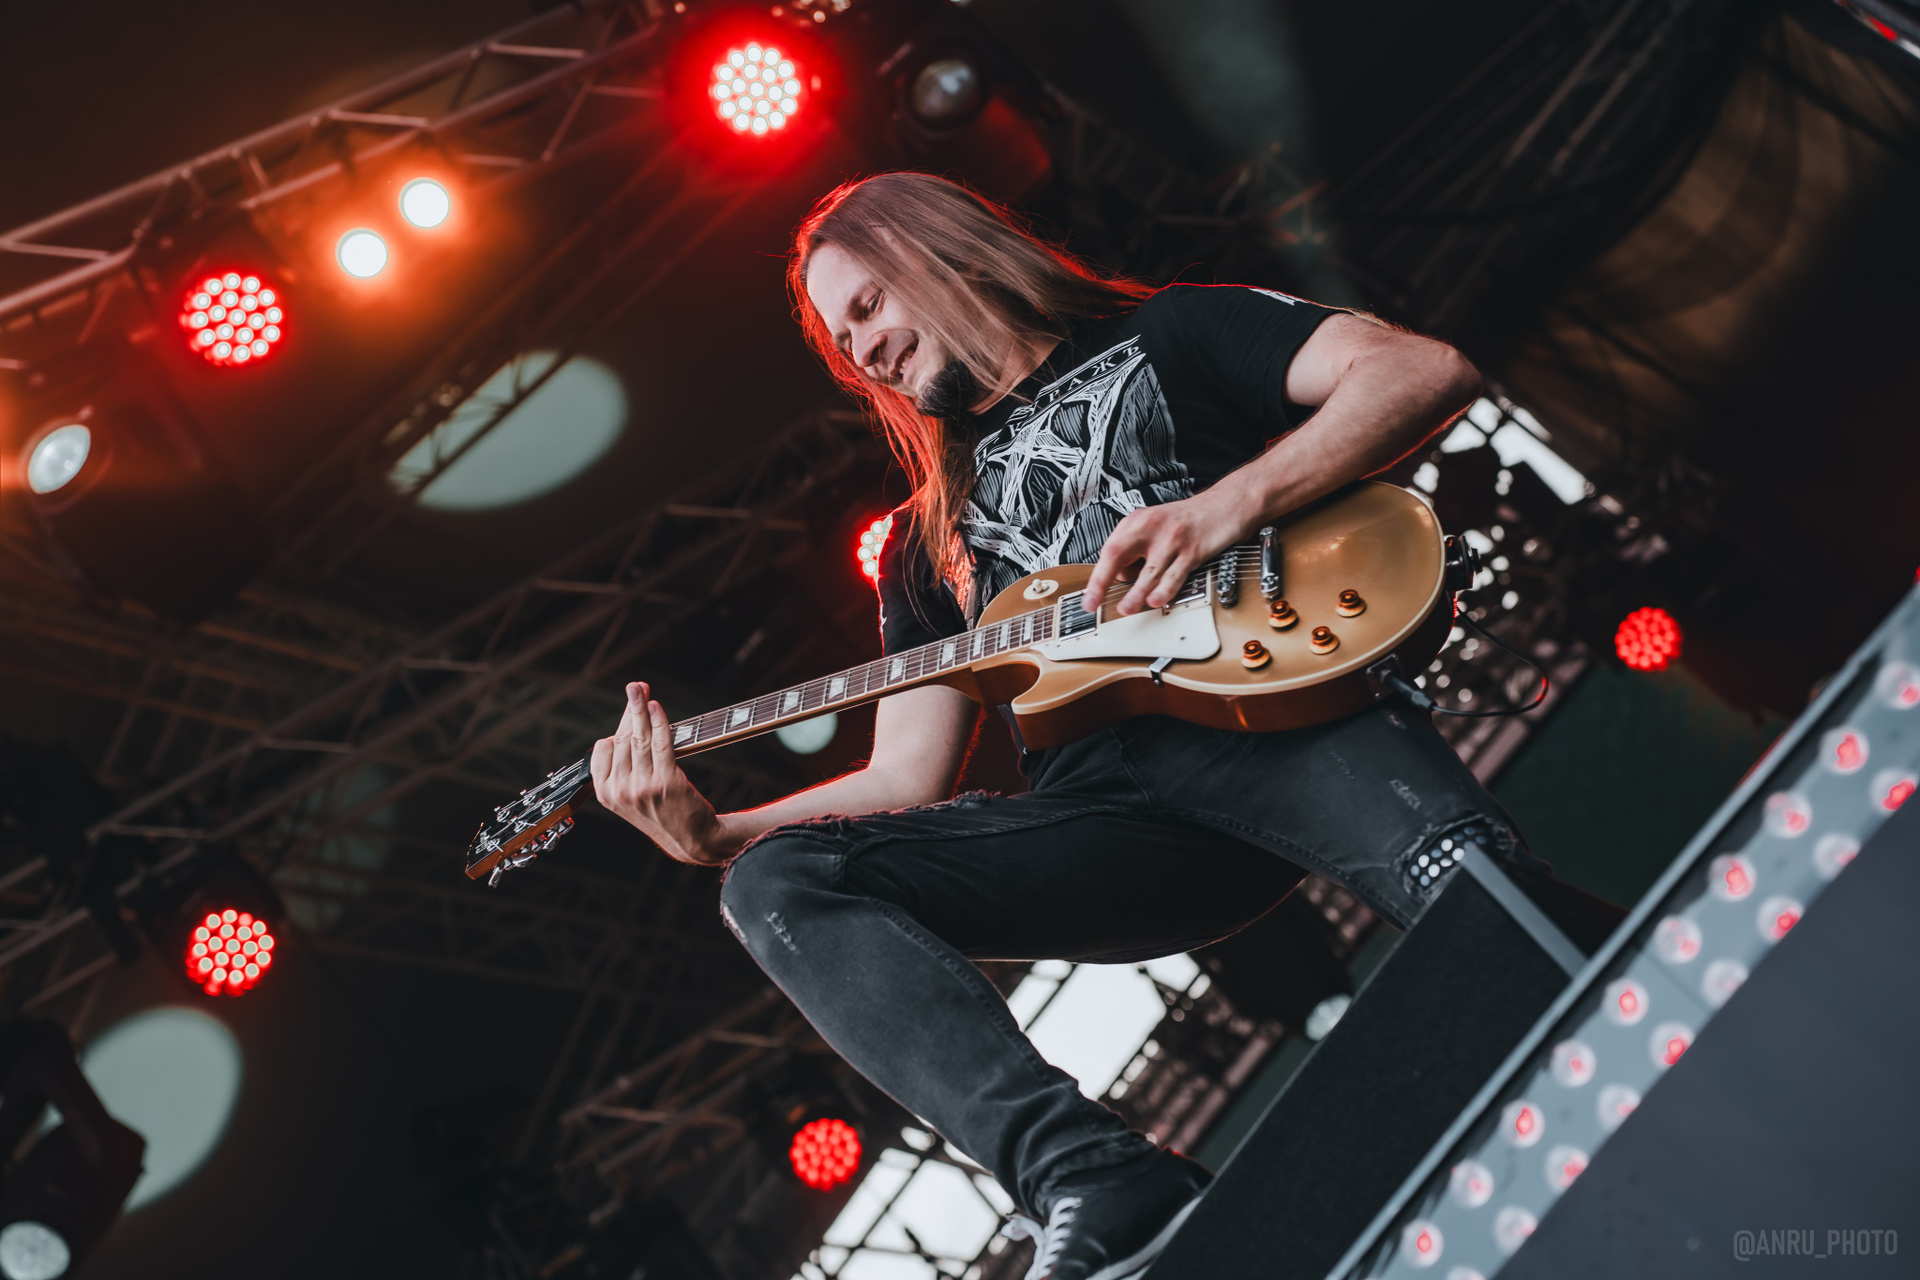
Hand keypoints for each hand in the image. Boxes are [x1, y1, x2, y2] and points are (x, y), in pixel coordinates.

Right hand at [591, 682, 728, 865]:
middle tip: (635, 687)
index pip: (604, 749)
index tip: (630, 709)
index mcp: (606, 794)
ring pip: (639, 738)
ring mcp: (643, 787)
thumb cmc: (663, 812)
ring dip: (642, 709)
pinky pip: (660, 743)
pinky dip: (659, 721)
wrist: (691, 839)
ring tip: (642, 689)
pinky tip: (657, 707)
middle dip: (631, 709)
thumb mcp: (631, 796)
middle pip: (623, 739)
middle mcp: (621, 791)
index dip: (618, 725)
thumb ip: (623, 767)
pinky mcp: (667, 782)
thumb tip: (626, 726)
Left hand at [1084, 491, 1246, 616]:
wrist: (1224, 505)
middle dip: (1103, 582)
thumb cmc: (1187, 520)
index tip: (1089, 598)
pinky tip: (1155, 600)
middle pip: (1118, 555)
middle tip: (1095, 603)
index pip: (1109, 550)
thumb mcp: (1154, 526)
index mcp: (1137, 523)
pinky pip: (1175, 574)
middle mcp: (1151, 527)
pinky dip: (1164, 590)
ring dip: (1135, 593)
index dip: (1096, 576)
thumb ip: (1135, 549)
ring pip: (1148, 571)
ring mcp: (1172, 538)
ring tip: (1126, 608)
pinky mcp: (1193, 550)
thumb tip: (1119, 578)